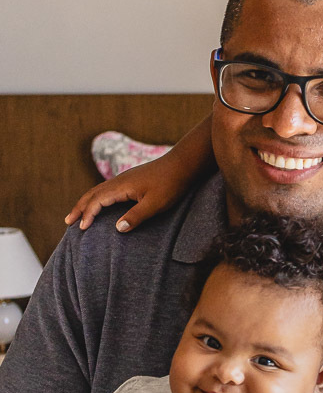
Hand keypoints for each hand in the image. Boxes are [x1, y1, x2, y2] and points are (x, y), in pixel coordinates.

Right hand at [65, 154, 182, 232]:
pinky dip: (97, 197)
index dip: (87, 214)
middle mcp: (119, 181)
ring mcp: (124, 179)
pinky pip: (107, 189)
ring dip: (86, 202)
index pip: (97, 201)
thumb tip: (117, 229)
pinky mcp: (131, 180)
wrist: (183, 164)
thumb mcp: (155, 203)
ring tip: (78, 214)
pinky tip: (100, 204)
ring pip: (98, 190)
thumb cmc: (171, 184)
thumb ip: (136, 216)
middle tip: (68, 222)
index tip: (81, 228)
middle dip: (79, 208)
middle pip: (92, 194)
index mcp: (121, 186)